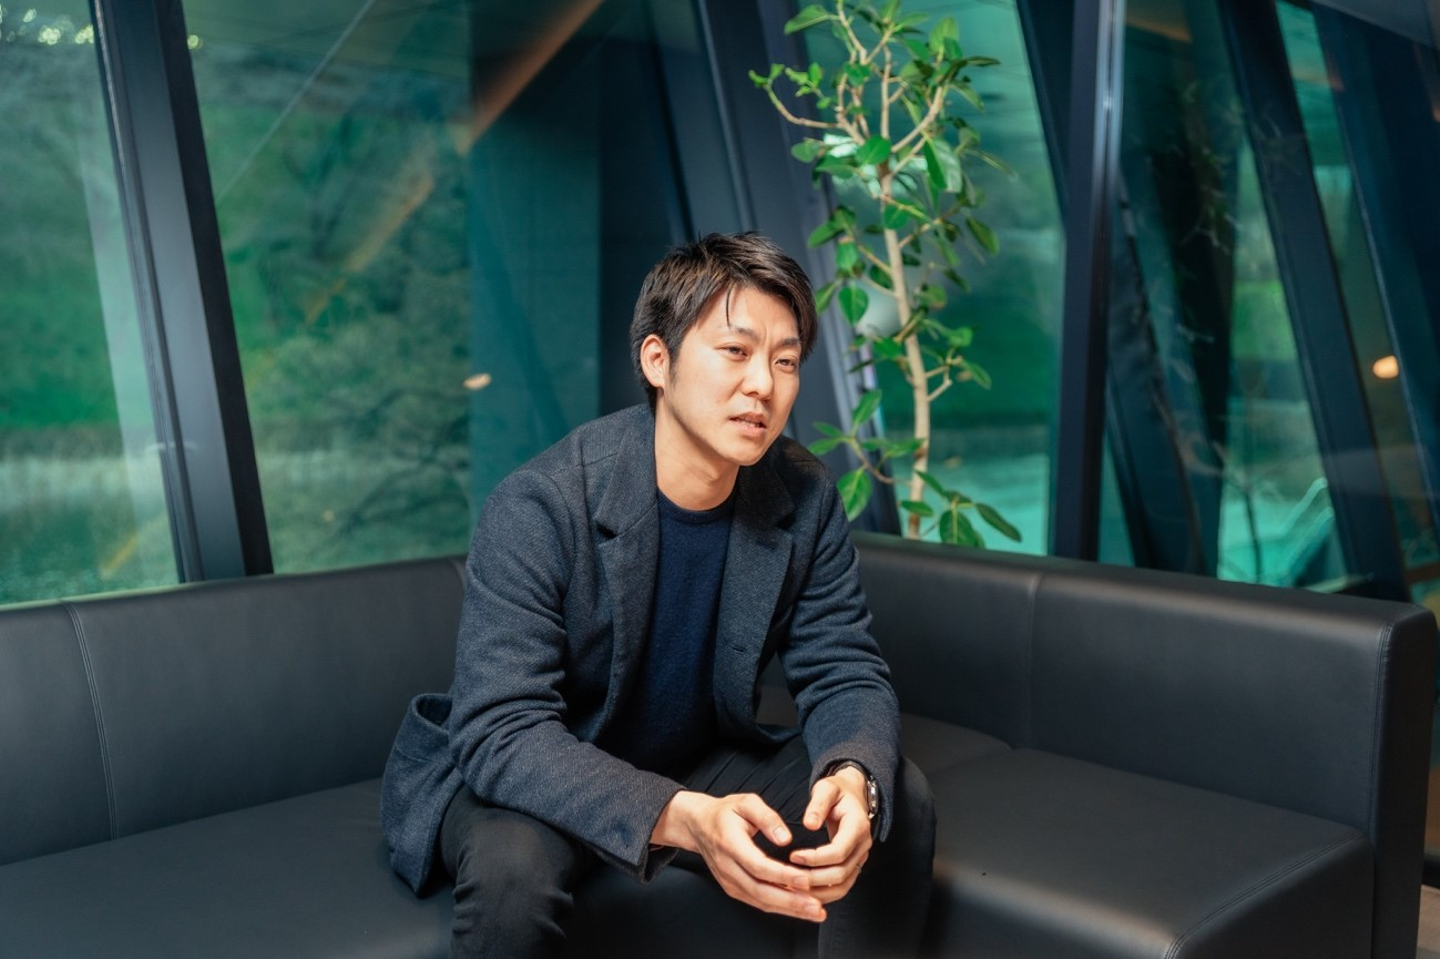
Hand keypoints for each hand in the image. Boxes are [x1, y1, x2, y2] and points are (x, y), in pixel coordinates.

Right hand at [651, 791, 827, 921]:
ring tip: (816, 912)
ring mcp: (729, 881)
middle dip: (791, 902)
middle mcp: (727, 867)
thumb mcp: (746, 802)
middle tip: (817, 907)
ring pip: (760, 901)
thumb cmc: (726, 812)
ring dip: (789, 909)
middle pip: (761, 890)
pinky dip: (780, 907)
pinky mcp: (733, 888)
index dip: (782, 875)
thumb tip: (786, 839)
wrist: (699, 825)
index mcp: (730, 844)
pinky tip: (800, 909)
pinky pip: (758, 901)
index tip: (806, 880)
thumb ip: (767, 817)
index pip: (758, 866)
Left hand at [786, 766, 872, 903]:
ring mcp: (860, 858)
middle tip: (788, 877)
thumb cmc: (837, 791)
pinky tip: (803, 893)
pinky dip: (823, 893)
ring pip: (842, 886)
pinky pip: (841, 887)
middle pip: (840, 873)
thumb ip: (818, 804)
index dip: (815, 858)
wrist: (853, 796)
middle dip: (813, 878)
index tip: (793, 856)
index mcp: (858, 826)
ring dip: (818, 892)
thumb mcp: (826, 788)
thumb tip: (809, 825)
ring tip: (793, 890)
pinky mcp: (853, 866)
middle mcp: (863, 846)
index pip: (838, 851)